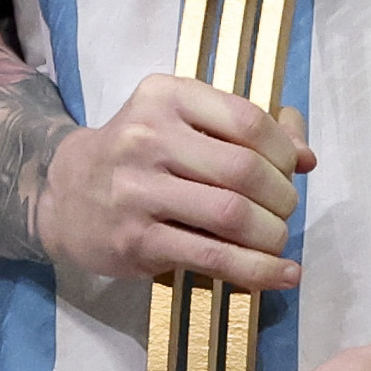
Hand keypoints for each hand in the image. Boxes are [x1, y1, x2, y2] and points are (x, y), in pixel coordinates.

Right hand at [40, 77, 310, 293]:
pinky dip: (257, 270)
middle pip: (244, 171)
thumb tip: (306, 156)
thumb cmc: (138, 155)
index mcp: (166, 96)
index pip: (248, 120)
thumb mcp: (183, 123)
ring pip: (232, 215)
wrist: (64, 195)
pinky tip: (282, 274)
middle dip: (281, 197)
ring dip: (272, 234)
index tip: (292, 170)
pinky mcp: (136, 240)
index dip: (284, 151)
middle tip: (283, 211)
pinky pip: (212, 256)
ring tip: (277, 241)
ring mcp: (138, 190)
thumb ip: (245, 130)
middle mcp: (148, 137)